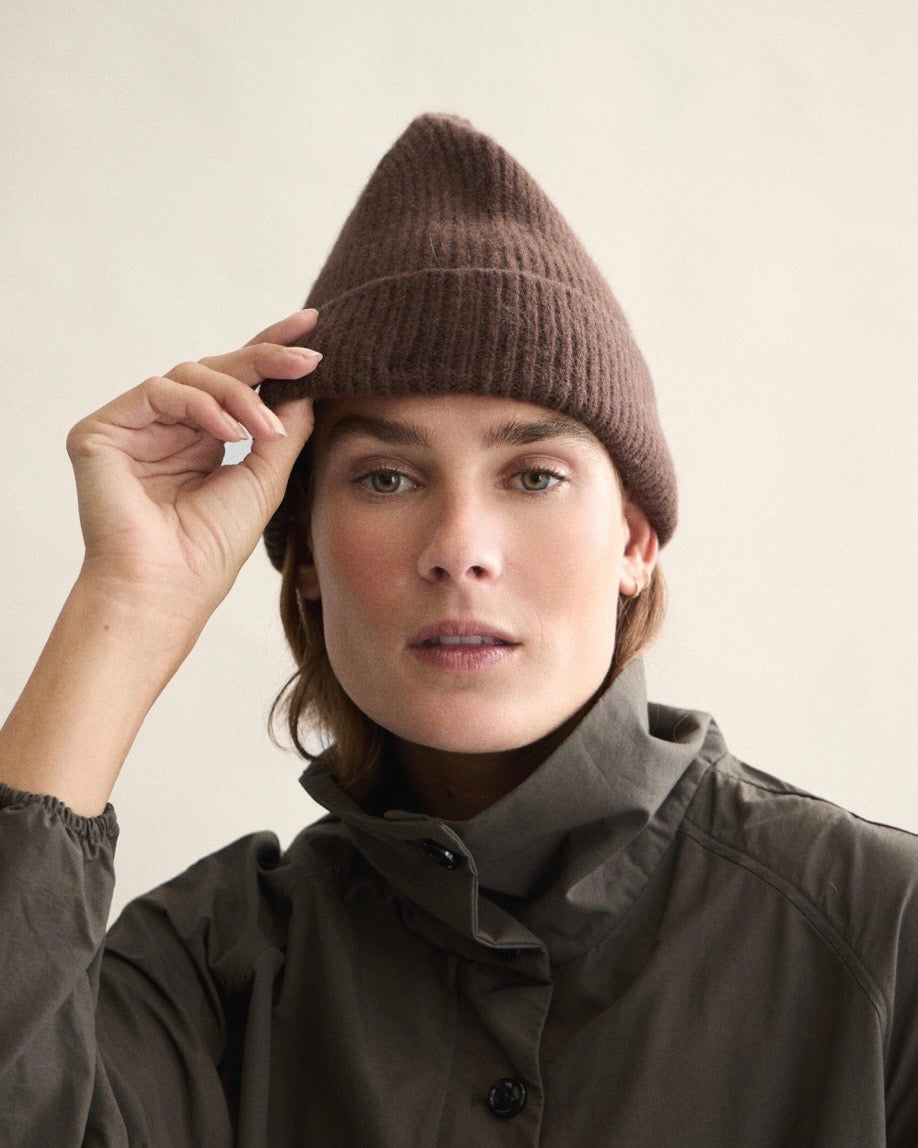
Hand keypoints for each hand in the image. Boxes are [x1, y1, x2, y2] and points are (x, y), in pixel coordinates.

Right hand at [66, 309, 320, 620]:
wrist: (169, 588)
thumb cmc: (211, 548)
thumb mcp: (264, 478)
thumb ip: (284, 426)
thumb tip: (307, 382)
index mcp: (201, 440)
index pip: (236, 383)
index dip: (271, 352)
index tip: (312, 326)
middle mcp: (166, 429)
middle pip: (216, 369)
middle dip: (266, 358)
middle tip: (309, 357)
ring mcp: (134, 427)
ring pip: (191, 375)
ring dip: (239, 395)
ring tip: (265, 430)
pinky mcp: (102, 430)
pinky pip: (158, 391)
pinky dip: (200, 407)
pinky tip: (229, 434)